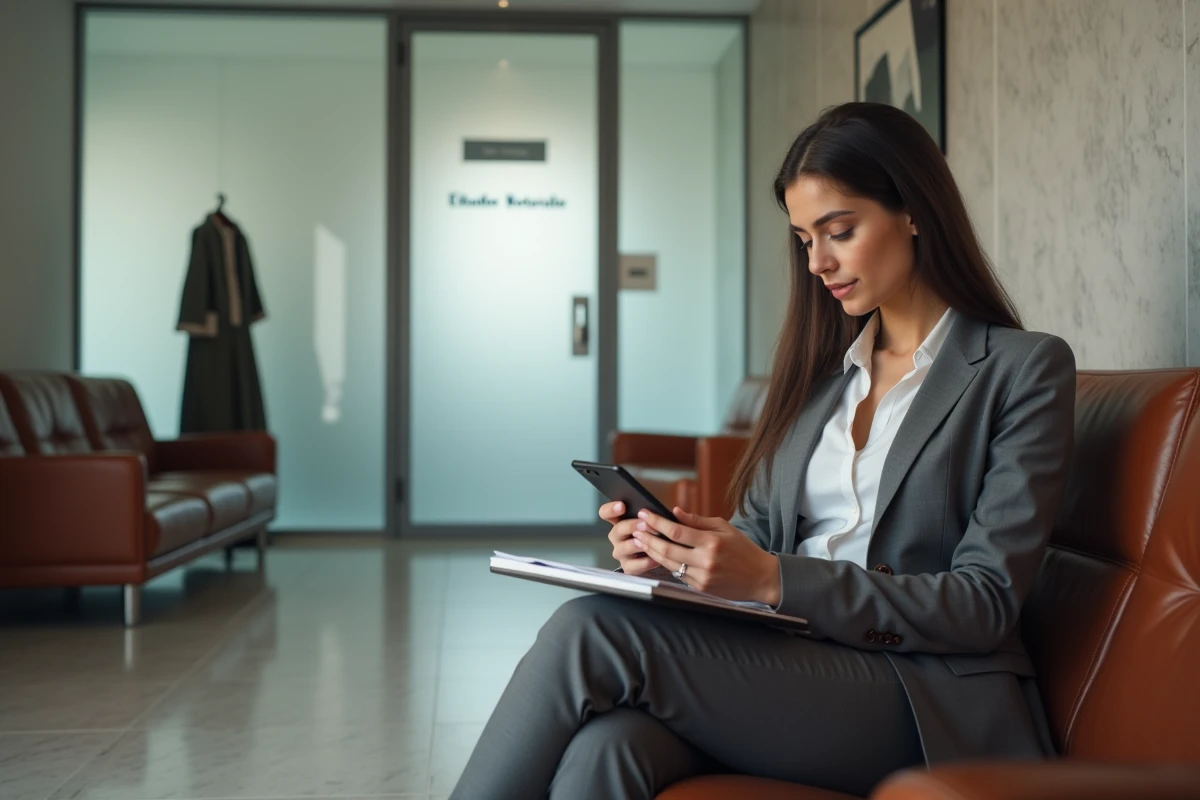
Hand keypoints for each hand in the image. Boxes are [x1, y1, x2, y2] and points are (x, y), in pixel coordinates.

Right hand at [601, 501, 656, 576]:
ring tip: (651, 542)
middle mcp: (617, 537)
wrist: (662, 555)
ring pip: (624, 548)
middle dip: (631, 526)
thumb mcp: (658, 521)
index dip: (611, 509)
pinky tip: (656, 558)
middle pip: (617, 530)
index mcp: (620, 521)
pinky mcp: (627, 567)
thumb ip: (661, 516)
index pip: (605, 513)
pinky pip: (634, 565)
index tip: (622, 506)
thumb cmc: (657, 533)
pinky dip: (645, 562)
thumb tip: (675, 511)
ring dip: (638, 544)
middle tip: (645, 525)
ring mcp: (620, 552)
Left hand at [633, 507, 781, 605]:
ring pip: (668, 564)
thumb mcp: (724, 528)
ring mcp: (702, 577)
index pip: (676, 531)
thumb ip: (697, 521)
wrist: (761, 578)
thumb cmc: (743, 549)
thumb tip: (675, 512)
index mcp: (712, 542)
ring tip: (641, 541)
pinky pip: (678, 575)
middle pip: (667, 549)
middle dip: (648, 538)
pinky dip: (666, 564)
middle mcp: (706, 560)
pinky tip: (657, 555)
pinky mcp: (700, 589)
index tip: (644, 514)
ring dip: (652, 552)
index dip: (657, 522)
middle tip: (635, 528)